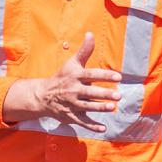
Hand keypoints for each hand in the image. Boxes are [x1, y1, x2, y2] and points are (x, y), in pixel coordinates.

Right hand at [2, 32, 121, 131]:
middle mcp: (73, 90)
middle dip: (104, 94)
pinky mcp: (71, 116)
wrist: (43, 95)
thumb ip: (84, 50)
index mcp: (75, 76)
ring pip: (87, 107)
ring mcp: (72, 104)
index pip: (91, 75)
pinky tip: (103, 128)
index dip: (104, 76)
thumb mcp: (72, 63)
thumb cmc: (62, 77)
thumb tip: (91, 34)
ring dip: (100, 108)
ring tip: (112, 107)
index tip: (118, 77)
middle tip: (118, 95)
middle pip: (90, 93)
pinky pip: (82, 122)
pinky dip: (92, 126)